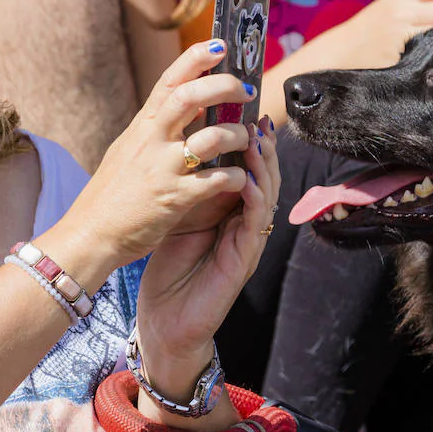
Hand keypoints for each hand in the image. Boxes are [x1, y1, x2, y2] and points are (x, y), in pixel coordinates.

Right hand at [60, 41, 256, 270]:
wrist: (91, 234)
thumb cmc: (112, 194)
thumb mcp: (129, 150)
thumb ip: (156, 128)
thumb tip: (185, 105)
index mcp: (142, 127)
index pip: (169, 81)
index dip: (195, 59)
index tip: (219, 45)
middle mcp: (151, 141)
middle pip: (189, 97)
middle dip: (222, 87)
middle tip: (246, 91)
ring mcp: (162, 169)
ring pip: (210, 138)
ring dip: (235, 135)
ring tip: (245, 138)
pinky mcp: (173, 199)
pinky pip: (214, 181)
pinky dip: (234, 176)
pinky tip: (241, 178)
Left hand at [136, 113, 280, 372]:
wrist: (167, 322)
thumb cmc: (171, 271)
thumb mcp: (178, 218)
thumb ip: (188, 187)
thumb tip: (182, 145)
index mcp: (228, 211)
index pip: (245, 167)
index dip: (247, 139)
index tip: (242, 109)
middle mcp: (243, 224)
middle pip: (263, 176)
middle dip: (262, 146)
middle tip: (257, 116)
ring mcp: (247, 243)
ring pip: (266, 197)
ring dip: (262, 167)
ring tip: (256, 139)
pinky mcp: (243, 262)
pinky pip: (253, 225)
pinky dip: (253, 201)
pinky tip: (247, 181)